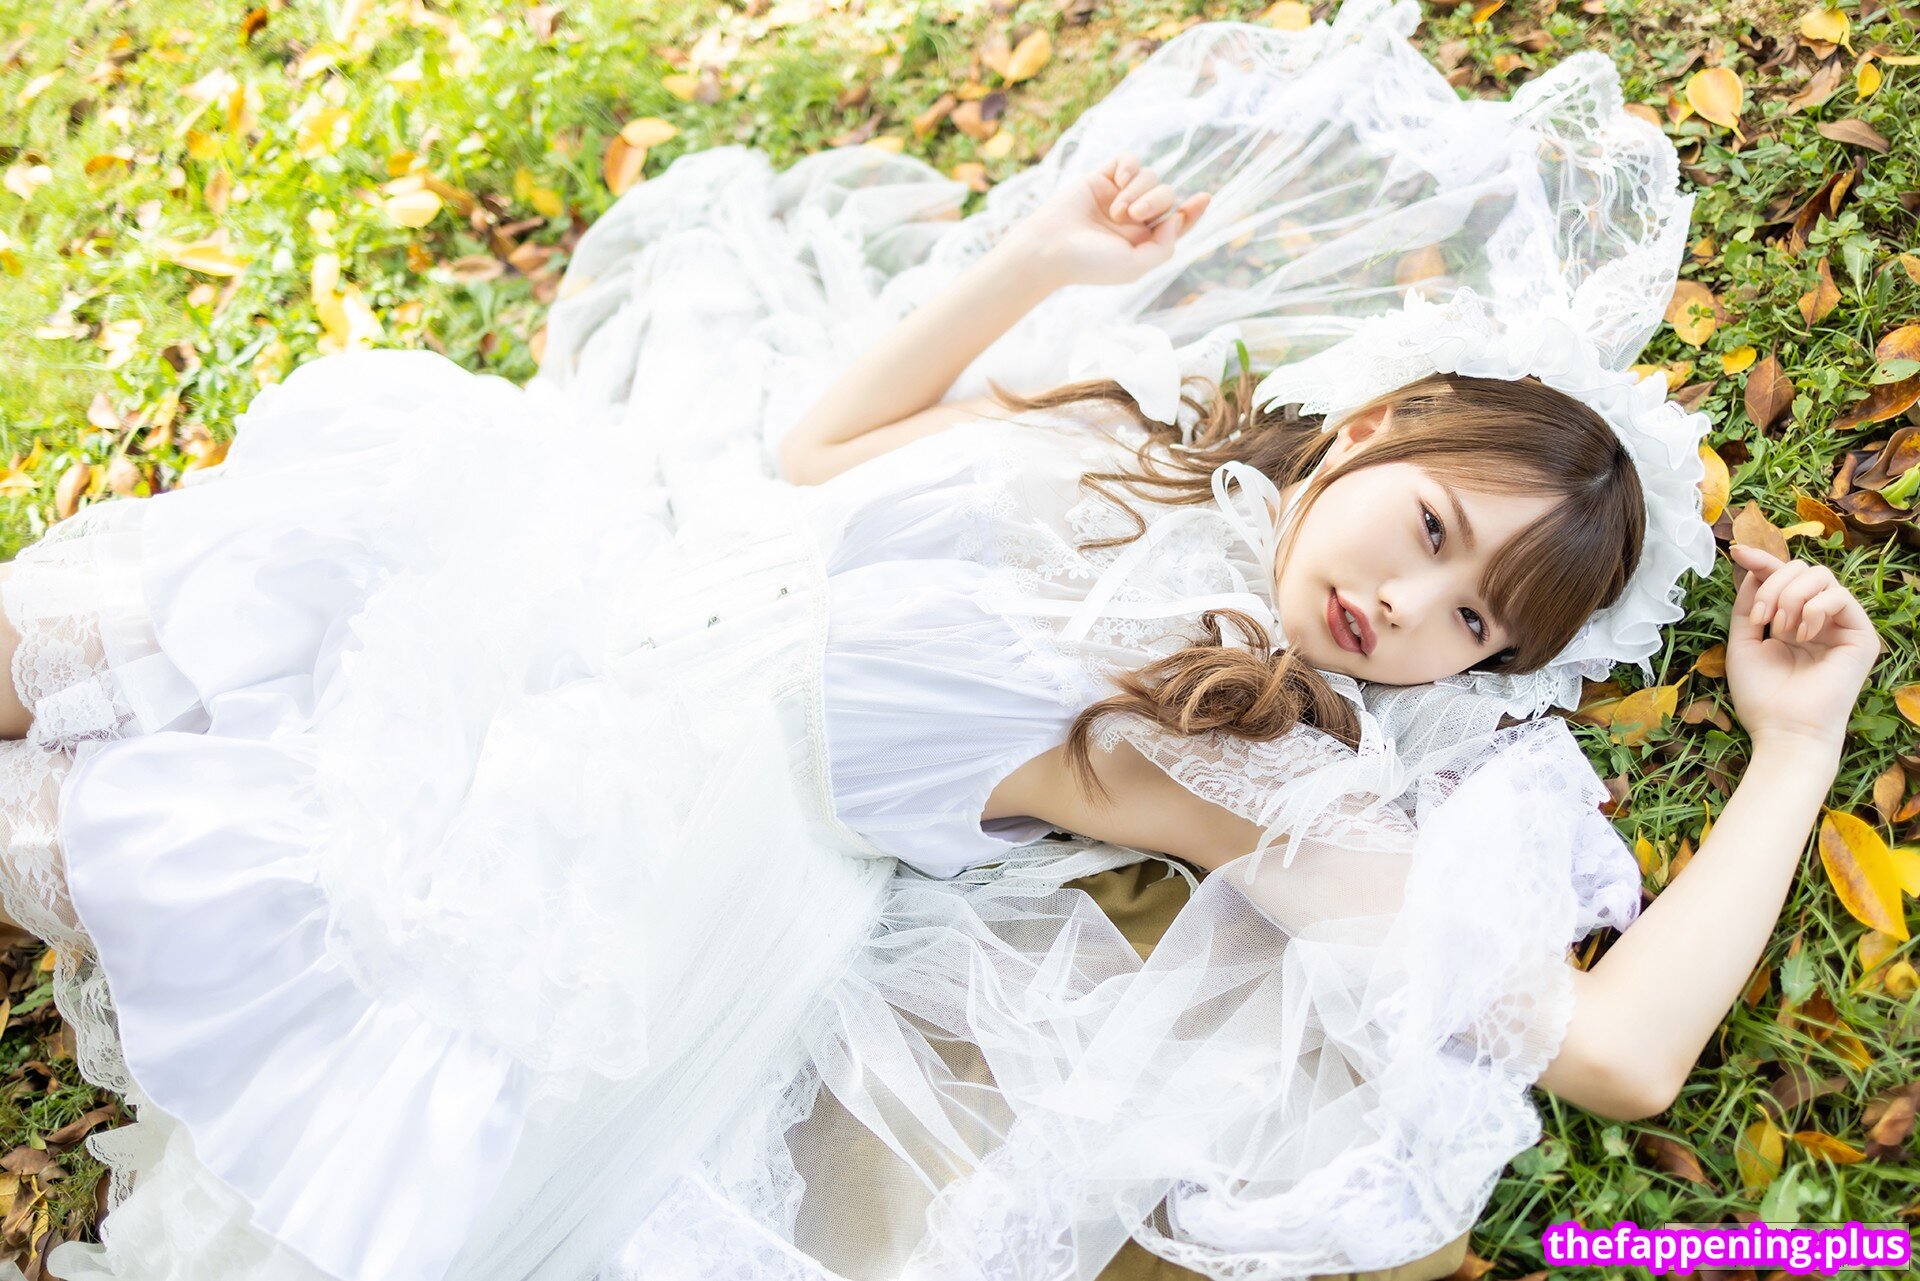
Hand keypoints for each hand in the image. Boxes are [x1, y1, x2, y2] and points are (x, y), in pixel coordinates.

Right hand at [1004, 152, 1210, 288]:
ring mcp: (1119, 195)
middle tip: (1135, 215)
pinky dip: (1128, 168)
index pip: (1178, 221)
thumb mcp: (1135, 266)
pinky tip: (1117, 181)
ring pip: (1150, 177)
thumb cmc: (1090, 263)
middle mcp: (1135, 217)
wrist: (1050, 247)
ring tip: (1115, 211)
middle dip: (1157, 202)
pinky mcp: (1102, 177)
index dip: (1193, 210)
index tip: (1204, 198)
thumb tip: (1178, 218)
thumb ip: (1164, 247)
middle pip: (1167, 196)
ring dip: (1138, 191)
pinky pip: (1129, 160)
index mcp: (1145, 240)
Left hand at [1724, 544, 1880, 756]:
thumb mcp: (1743, 642)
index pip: (1781, 578)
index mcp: (1791, 620)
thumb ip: (1749, 605)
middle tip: (1762, 620)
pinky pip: (1840, 596)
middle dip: (1773, 585)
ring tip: (1780, 630)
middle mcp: (1817, 619)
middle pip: (1800, 569)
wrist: (1784, 729)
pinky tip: (1802, 635)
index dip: (1762, 560)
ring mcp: (1840, 626)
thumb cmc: (1762, 695)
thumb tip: (1752, 567)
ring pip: (1820, 576)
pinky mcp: (1861, 636)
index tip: (1738, 552)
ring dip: (1791, 597)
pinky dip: (1814, 608)